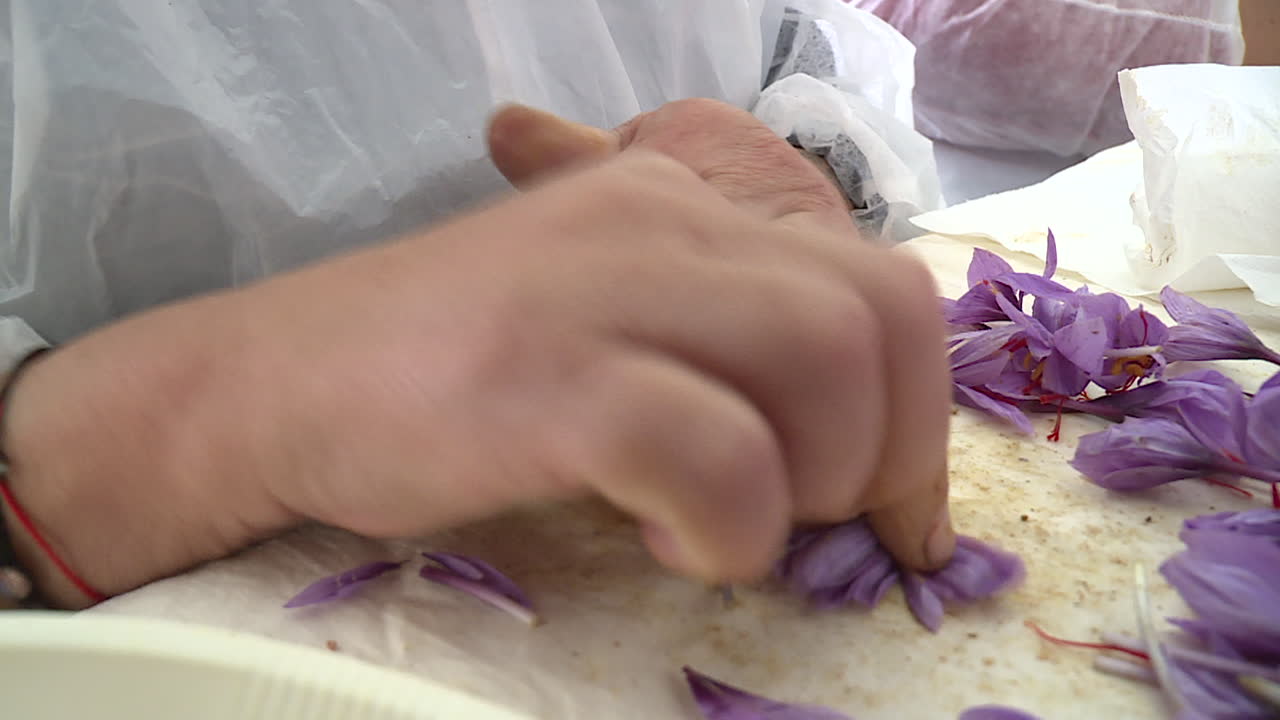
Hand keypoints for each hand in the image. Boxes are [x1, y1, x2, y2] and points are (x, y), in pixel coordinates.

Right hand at [3, 102, 952, 608]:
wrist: (273, 385)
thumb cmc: (448, 371)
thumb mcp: (602, 312)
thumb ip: (715, 337)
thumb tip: (847, 443)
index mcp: (681, 203)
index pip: (876, 284)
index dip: (915, 416)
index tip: (894, 513)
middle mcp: (658, 220)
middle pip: (877, 318)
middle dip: (881, 455)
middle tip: (804, 524)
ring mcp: (600, 290)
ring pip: (823, 365)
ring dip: (807, 487)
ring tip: (721, 525)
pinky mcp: (547, 377)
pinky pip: (716, 454)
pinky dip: (725, 527)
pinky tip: (664, 539)